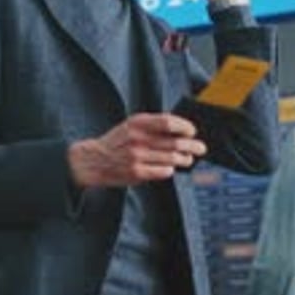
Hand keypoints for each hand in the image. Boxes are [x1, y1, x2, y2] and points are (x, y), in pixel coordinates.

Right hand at [68, 112, 206, 187]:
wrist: (94, 160)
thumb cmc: (118, 141)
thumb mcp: (131, 125)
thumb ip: (153, 126)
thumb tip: (182, 131)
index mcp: (137, 123)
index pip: (168, 122)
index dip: (184, 127)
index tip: (192, 131)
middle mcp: (137, 138)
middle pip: (174, 142)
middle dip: (192, 146)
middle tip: (201, 148)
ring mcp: (136, 156)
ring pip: (171, 158)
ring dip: (184, 159)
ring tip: (188, 159)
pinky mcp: (136, 172)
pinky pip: (163, 172)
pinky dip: (170, 170)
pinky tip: (170, 168)